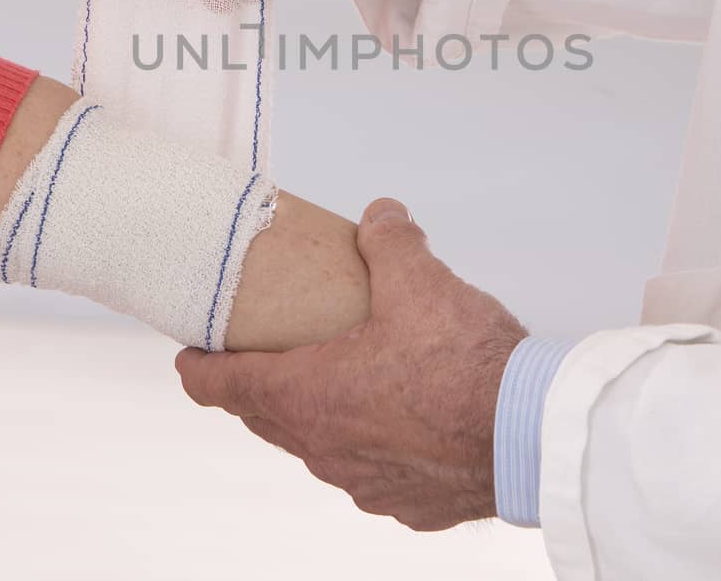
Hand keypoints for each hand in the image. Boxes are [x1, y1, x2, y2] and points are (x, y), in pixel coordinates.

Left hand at [175, 198, 527, 530]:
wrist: (530, 435)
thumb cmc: (466, 364)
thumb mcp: (419, 280)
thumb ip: (389, 242)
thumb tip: (380, 216)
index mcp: (307, 395)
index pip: (221, 388)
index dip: (198, 369)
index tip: (190, 355)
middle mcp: (324, 448)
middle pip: (267, 417)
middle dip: (260, 386)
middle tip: (264, 354)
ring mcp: (364, 483)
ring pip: (321, 446)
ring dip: (322, 414)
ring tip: (346, 379)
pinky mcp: (406, 504)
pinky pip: (373, 472)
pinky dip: (376, 444)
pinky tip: (404, 419)